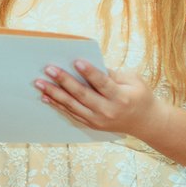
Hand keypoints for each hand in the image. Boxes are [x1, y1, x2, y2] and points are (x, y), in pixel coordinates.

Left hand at [37, 59, 161, 138]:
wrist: (146, 122)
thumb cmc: (139, 95)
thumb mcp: (133, 80)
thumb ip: (112, 74)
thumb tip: (87, 66)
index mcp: (121, 97)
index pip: (102, 83)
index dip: (89, 72)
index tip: (75, 61)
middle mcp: (108, 110)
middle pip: (83, 95)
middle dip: (64, 81)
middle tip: (49, 69)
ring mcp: (98, 120)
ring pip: (73, 106)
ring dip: (54, 94)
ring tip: (39, 83)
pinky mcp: (92, 125)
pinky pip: (71, 113)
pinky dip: (57, 105)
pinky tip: (46, 97)